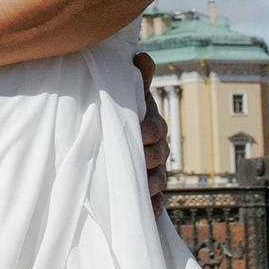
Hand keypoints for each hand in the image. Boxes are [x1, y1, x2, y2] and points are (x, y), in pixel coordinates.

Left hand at [134, 52, 168, 214]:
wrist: (109, 139)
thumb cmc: (118, 113)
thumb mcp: (125, 95)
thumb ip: (136, 79)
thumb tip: (143, 56)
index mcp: (151, 125)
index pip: (156, 128)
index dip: (148, 131)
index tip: (138, 134)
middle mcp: (157, 149)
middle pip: (159, 157)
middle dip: (148, 159)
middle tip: (133, 161)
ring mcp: (154, 173)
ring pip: (158, 181)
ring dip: (149, 185)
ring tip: (138, 189)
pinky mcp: (148, 194)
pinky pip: (156, 203)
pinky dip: (152, 208)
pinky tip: (146, 212)